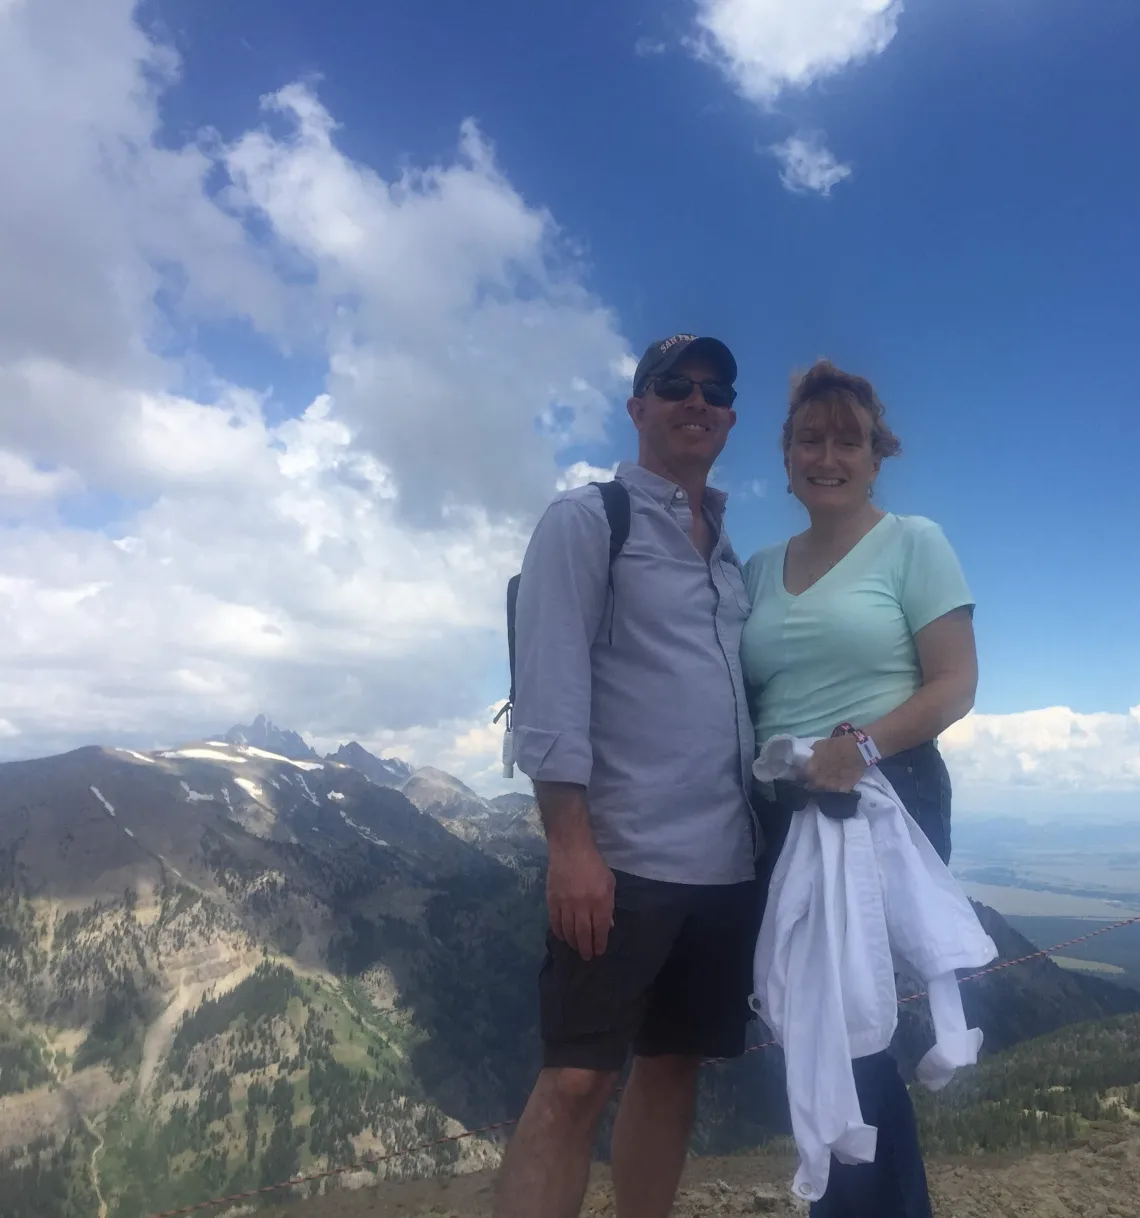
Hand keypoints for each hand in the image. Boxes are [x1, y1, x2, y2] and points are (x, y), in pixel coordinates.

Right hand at [546, 842, 614, 961]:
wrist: (570, 848)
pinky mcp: (552, 900)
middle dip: (586, 948)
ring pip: (568, 931)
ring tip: (576, 948)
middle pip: (583, 934)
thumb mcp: (609, 883)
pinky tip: (563, 936)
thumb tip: (608, 926)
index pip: (600, 930)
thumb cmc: (594, 864)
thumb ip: (609, 905)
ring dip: (573, 943)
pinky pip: (555, 922)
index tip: (599, 951)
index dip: (599, 944)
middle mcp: (583, 905)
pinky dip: (559, 932)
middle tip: (587, 956)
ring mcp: (566, 904)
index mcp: (600, 901)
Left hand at [804, 734, 867, 793]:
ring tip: (824, 780)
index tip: (801, 773)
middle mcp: (818, 782)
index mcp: (810, 771)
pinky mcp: (842, 790)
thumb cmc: (837, 745)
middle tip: (813, 778)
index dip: (799, 775)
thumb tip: (805, 760)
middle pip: (809, 787)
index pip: (799, 777)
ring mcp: (830, 788)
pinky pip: (834, 791)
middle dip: (809, 782)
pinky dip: (833, 787)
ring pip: (821, 791)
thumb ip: (810, 755)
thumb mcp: (818, 745)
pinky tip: (835, 781)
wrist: (859, 750)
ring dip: (821, 786)